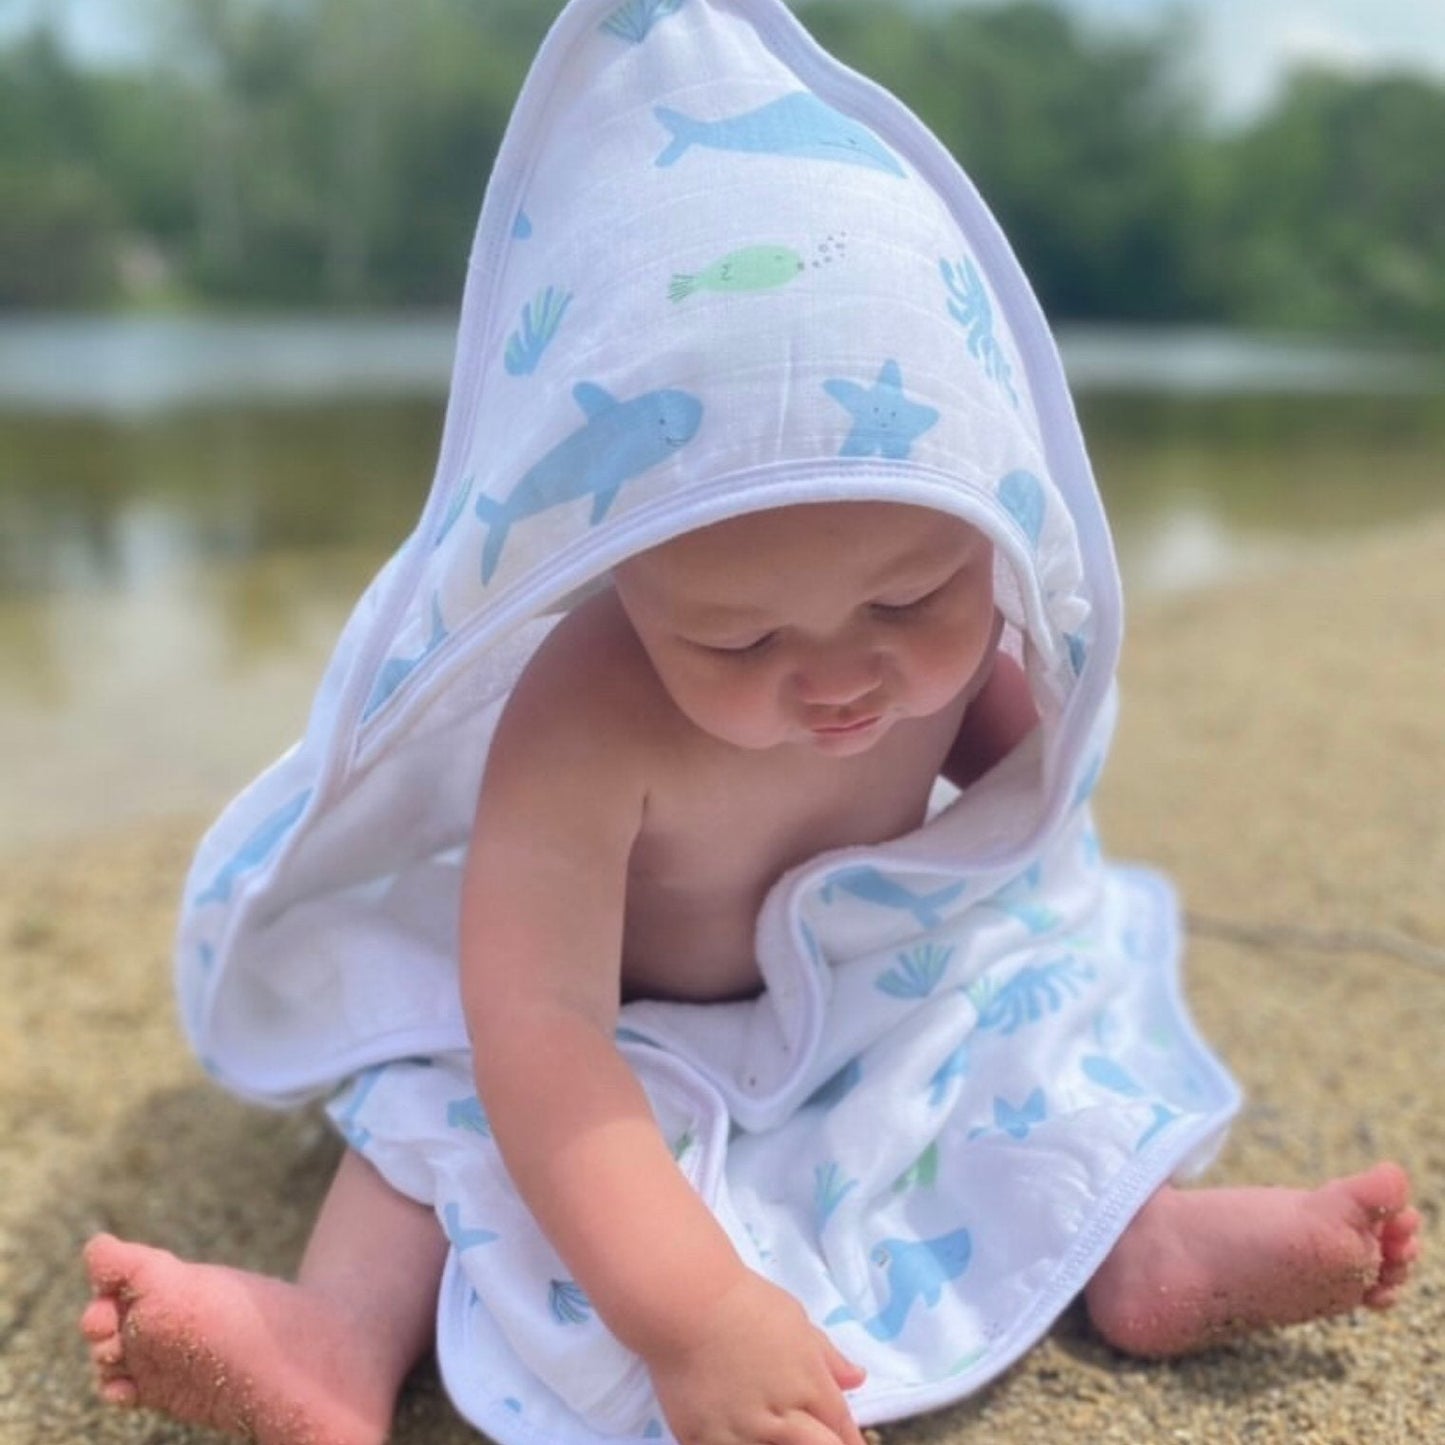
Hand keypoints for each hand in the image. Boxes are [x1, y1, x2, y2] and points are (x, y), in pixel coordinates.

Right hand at [644, 1271, 866, 1444]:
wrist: (686, 1302)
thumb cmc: (744, 1302)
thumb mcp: (795, 1319)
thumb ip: (827, 1356)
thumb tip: (857, 1379)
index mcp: (809, 1384)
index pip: (840, 1427)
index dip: (850, 1441)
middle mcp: (782, 1416)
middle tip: (818, 1440)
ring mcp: (744, 1433)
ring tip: (774, 1434)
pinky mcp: (705, 1441)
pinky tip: (739, 1438)